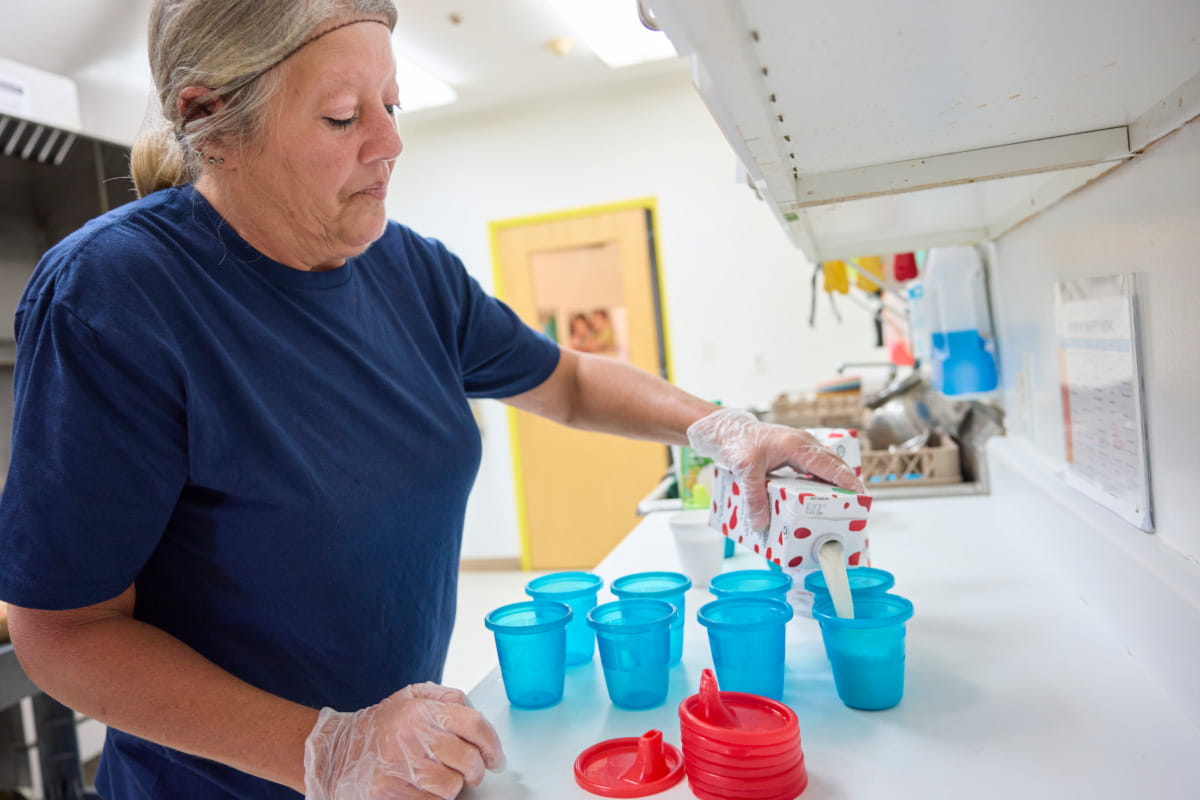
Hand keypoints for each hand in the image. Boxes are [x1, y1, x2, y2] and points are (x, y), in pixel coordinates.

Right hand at [304, 682, 505, 799]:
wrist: (335, 753)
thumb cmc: (379, 726)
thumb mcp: (411, 697)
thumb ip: (446, 697)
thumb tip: (475, 711)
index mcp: (420, 710)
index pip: (474, 725)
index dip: (492, 744)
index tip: (496, 757)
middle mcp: (411, 736)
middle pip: (468, 760)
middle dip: (476, 770)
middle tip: (472, 770)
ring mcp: (399, 767)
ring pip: (452, 787)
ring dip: (452, 786)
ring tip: (440, 776)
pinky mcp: (389, 793)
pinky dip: (433, 798)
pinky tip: (422, 787)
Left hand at [687, 408, 864, 531]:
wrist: (726, 429)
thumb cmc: (737, 441)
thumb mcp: (745, 470)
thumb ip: (754, 497)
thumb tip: (761, 522)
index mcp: (797, 445)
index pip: (829, 464)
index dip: (847, 480)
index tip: (861, 496)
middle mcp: (803, 444)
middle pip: (834, 464)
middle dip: (847, 484)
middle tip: (857, 506)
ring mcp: (800, 448)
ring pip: (825, 466)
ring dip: (835, 483)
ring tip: (843, 505)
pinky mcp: (794, 454)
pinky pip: (814, 468)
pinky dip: (821, 482)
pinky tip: (819, 498)